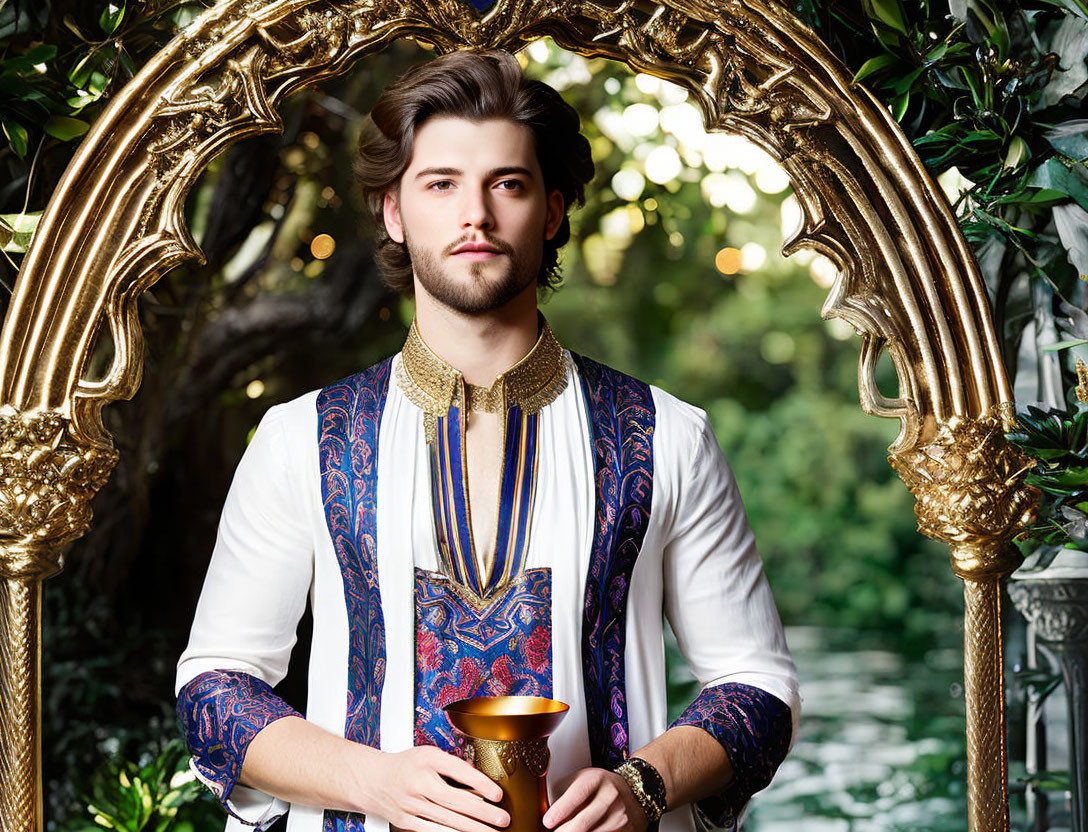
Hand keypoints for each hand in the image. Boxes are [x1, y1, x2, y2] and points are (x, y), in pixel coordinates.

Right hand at [363, 745, 510, 831]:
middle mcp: (419, 783)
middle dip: (483, 813)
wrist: (372, 780)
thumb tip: (477, 778)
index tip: (498, 794)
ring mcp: (412, 805)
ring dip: (472, 828)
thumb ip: (451, 765)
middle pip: (456, 801)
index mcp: (426, 760)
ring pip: (447, 820)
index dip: (481, 783)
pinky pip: (433, 831)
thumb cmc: (405, 765)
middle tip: (503, 819)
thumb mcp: (428, 754)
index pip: (458, 771)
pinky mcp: (407, 822)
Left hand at [543, 767, 648, 831]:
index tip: (547, 822)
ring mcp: (620, 817)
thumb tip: (547, 812)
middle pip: (583, 823)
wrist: (637, 792)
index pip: (577, 795)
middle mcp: (610, 797)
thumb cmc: (602, 786)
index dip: (560, 811)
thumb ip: (565, 792)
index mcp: (597, 779)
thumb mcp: (584, 779)